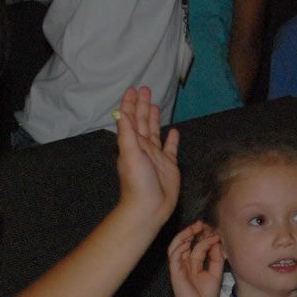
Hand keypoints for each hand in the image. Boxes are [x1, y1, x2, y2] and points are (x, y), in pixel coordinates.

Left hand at [114, 85, 180, 225]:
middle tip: (146, 89)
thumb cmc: (137, 181)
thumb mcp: (130, 153)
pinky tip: (174, 131)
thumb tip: (122, 112)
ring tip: (156, 105)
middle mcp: (144, 147)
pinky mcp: (170, 165)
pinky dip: (172, 140)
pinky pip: (171, 148)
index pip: (131, 119)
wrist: (149, 207)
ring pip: (155, 132)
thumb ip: (127, 133)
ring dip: (155, 118)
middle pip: (143, 121)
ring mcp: (157, 156)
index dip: (131, 104)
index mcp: (132, 143)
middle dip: (144, 105)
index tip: (133, 89)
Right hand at [169, 221, 224, 296]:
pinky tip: (187, 243)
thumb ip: (216, 258)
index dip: (205, 237)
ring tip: (194, 228)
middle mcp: (185, 263)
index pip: (198, 245)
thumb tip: (217, 242)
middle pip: (186, 242)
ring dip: (184, 236)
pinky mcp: (175, 273)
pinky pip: (173, 257)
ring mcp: (179, 267)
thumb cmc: (207, 296)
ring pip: (176, 246)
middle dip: (193, 231)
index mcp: (194, 264)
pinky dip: (179, 248)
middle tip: (202, 224)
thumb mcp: (216, 273)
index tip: (215, 231)